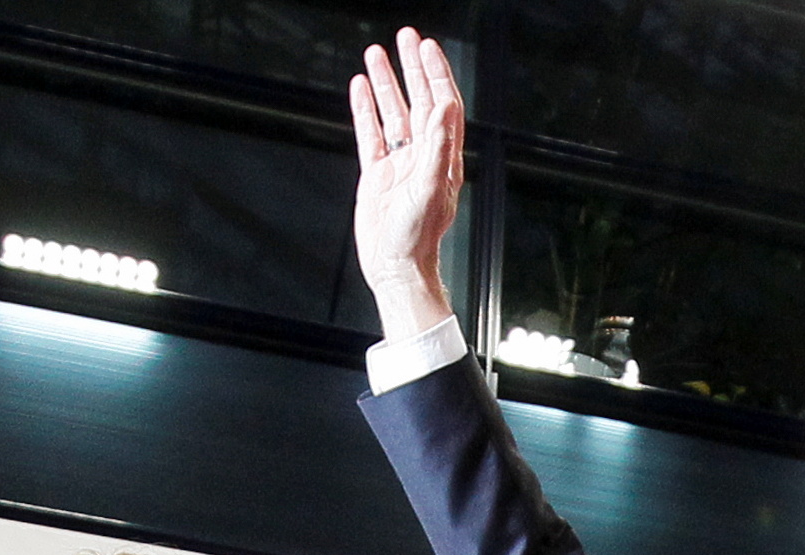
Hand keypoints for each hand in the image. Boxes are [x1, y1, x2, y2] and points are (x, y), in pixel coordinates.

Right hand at [347, 28, 466, 340]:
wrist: (395, 267)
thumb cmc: (417, 236)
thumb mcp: (431, 187)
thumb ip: (439, 144)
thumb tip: (446, 106)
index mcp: (443, 157)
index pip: (443, 104)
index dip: (436, 74)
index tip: (426, 47)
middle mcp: (424, 156)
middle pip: (419, 100)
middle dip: (413, 68)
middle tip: (406, 37)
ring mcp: (400, 164)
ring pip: (394, 113)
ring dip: (386, 83)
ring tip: (376, 53)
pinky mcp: (378, 175)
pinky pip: (371, 134)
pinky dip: (365, 110)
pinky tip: (359, 89)